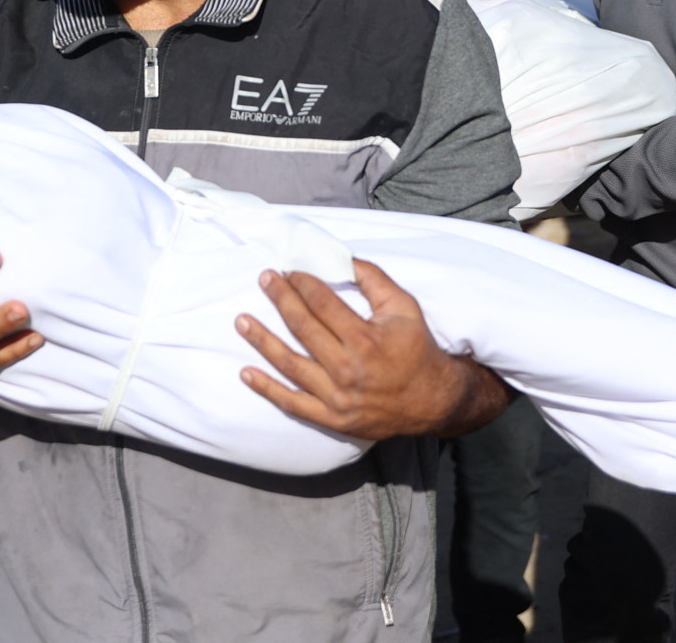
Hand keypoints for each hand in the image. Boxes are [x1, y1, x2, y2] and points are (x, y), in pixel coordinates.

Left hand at [237, 260, 510, 440]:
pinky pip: (293, 403)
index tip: (289, 270)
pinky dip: (267, 389)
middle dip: (281, 299)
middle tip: (264, 279)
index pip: (322, 304)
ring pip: (290, 365)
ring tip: (241, 321)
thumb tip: (340, 256)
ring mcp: (338, 398)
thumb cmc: (417, 349)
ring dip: (262, 340)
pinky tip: (246, 372)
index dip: (302, 283)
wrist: (434, 401)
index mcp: (366, 339)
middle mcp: (348, 369)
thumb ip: (373, 279)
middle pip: (303, 328)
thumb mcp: (403, 307)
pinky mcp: (333, 419)